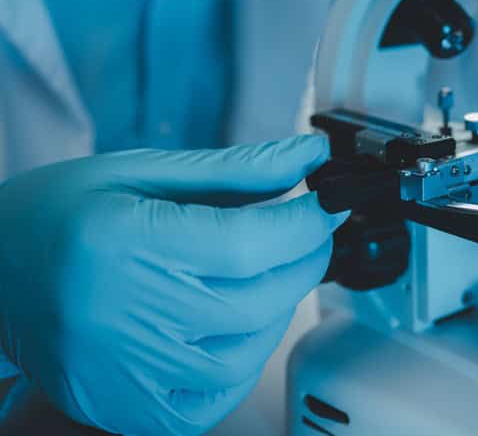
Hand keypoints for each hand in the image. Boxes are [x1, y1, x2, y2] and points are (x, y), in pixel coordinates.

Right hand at [0, 136, 342, 434]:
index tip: (329, 201)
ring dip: (279, 305)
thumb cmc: (59, 215)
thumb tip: (310, 157)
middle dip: (305, 257)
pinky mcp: (128, 411)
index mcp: (120, 244)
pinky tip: (235, 320)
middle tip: (308, 230)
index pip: (249, 243)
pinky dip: (245, 356)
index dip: (307, 222)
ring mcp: (123, 376)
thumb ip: (235, 169)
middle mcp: (121, 318)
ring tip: (264, 270)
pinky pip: (217, 395)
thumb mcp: (141, 170)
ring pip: (249, 349)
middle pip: (259, 298)